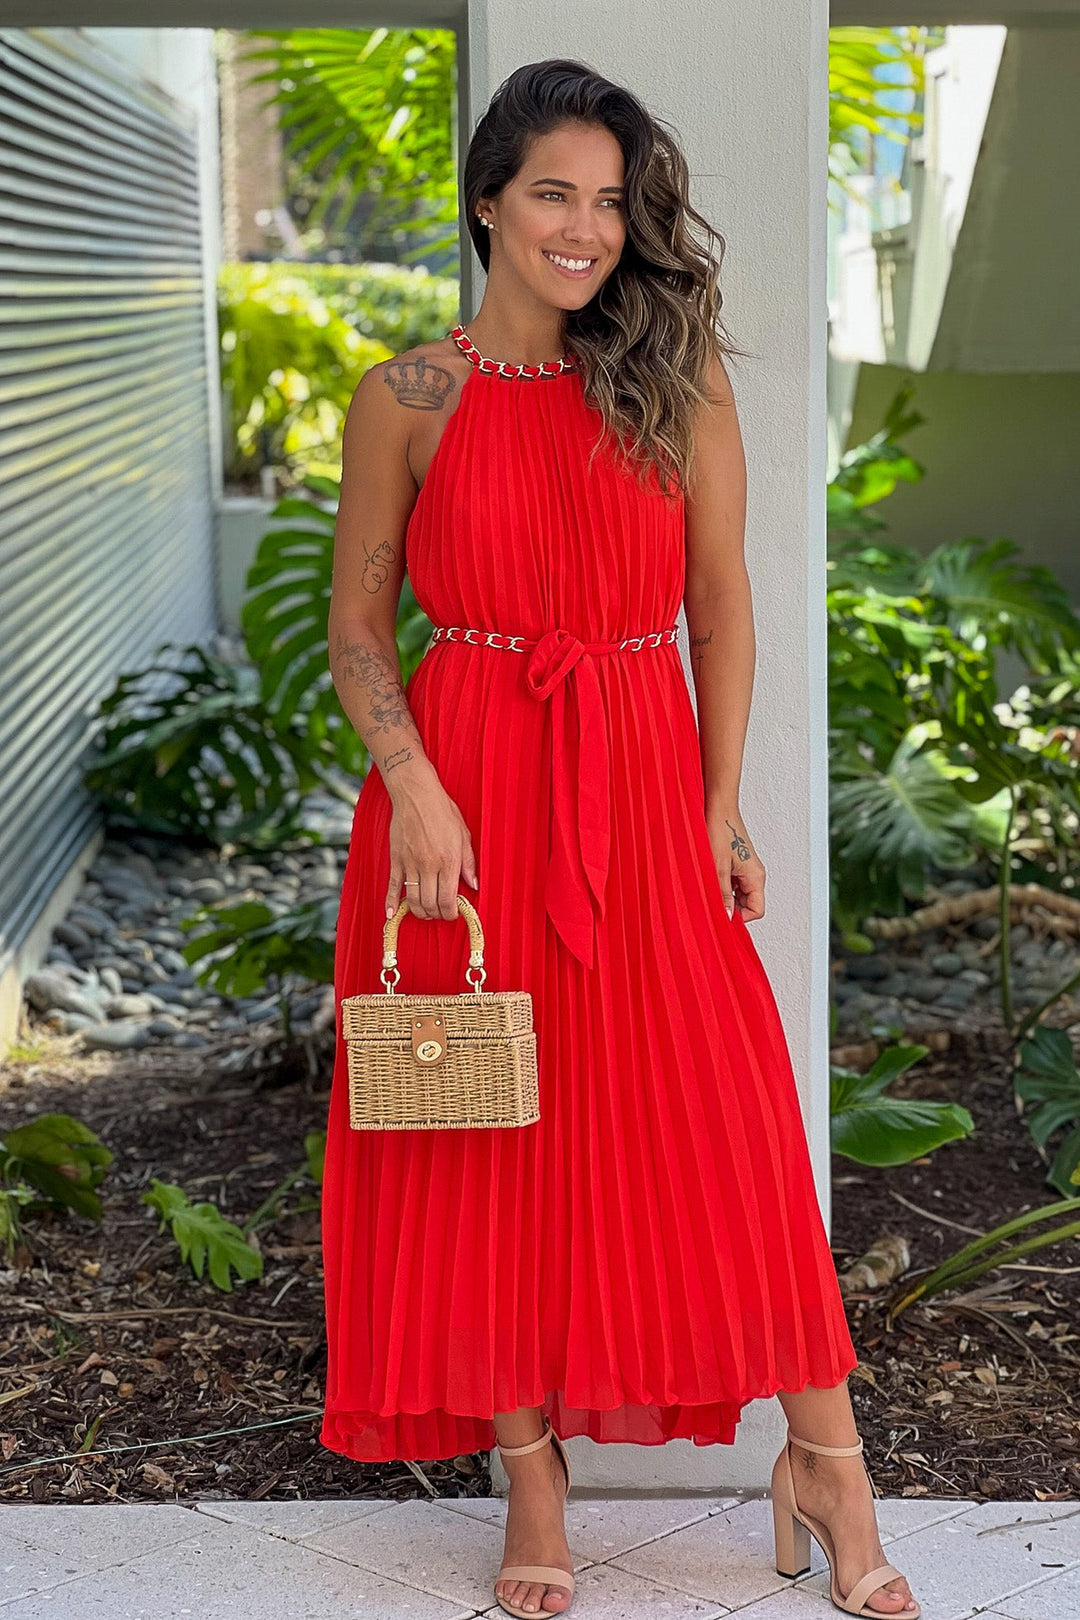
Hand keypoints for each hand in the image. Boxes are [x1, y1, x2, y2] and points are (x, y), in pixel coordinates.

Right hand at [385, 779, 478, 920]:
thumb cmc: (443, 811)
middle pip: (430, 903)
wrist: (416, 794)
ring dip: (419, 912)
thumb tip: (474, 885)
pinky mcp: (396, 859)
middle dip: (436, 914)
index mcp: (449, 861)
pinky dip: (390, 902)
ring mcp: (410, 863)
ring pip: (412, 899)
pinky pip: (392, 885)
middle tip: (439, 913)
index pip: (449, 899)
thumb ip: (469, 863)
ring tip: (425, 913)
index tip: (453, 914)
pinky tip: (392, 914)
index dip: (451, 913)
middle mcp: (429, 865)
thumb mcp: (464, 835)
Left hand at [705, 803, 764, 920]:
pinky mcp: (735, 863)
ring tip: (708, 888)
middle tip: (711, 904)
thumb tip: (726, 917)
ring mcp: (745, 868)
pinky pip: (731, 883)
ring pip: (738, 894)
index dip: (739, 917)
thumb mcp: (717, 868)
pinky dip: (721, 886)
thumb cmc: (720, 829)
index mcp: (755, 876)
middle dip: (730, 907)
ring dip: (724, 896)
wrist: (718, 807)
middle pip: (747, 904)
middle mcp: (754, 873)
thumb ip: (722, 895)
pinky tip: (708, 880)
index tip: (721, 916)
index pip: (756, 910)